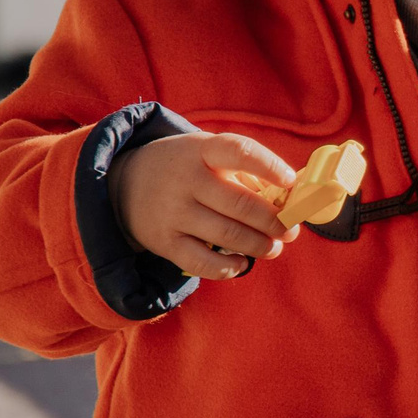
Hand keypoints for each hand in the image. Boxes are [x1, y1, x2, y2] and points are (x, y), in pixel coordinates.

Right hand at [109, 132, 302, 281]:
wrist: (126, 183)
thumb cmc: (188, 167)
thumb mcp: (209, 154)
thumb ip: (246, 173)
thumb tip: (289, 201)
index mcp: (202, 150)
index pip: (239, 152)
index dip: (268, 166)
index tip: (290, 181)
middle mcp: (185, 180)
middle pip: (240, 204)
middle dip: (274, 221)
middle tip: (291, 230)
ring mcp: (173, 212)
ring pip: (227, 234)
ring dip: (259, 245)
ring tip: (274, 248)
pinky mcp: (165, 242)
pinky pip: (202, 261)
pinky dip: (228, 267)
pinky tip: (242, 263)